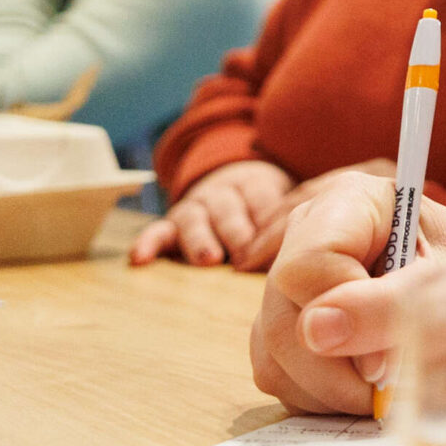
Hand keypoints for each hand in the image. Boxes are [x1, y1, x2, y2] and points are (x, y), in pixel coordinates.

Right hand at [129, 160, 291, 266]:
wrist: (237, 186)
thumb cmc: (267, 210)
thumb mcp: (285, 204)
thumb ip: (291, 223)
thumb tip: (307, 257)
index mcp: (256, 185)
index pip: (264, 200)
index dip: (269, 220)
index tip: (278, 243)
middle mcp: (223, 193)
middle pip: (230, 210)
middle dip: (238, 232)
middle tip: (246, 255)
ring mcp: (196, 207)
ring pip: (195, 219)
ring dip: (201, 239)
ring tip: (209, 260)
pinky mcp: (172, 224)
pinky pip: (157, 231)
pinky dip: (148, 243)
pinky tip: (139, 259)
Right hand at [248, 172, 445, 415]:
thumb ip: (395, 309)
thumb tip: (317, 328)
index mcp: (355, 203)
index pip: (306, 269)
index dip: (342, 321)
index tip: (392, 353)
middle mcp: (313, 235)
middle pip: (282, 317)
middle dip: (336, 369)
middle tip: (396, 377)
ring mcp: (297, 284)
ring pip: (273, 353)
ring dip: (330, 390)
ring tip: (391, 381)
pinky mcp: (292, 327)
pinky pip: (277, 375)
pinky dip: (320, 398)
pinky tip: (367, 388)